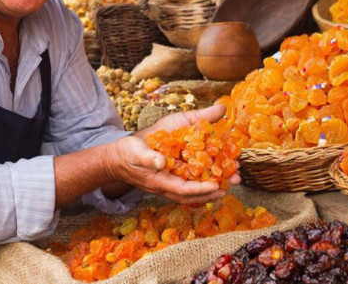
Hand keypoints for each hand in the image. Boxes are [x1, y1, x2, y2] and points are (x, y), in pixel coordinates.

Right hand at [106, 104, 239, 203]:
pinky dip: (201, 183)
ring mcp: (167, 185)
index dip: (201, 189)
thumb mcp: (136, 152)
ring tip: (228, 183)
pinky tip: (213, 176)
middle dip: (212, 192)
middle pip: (192, 195)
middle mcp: (165, 187)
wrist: (116, 159)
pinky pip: (188, 185)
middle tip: (231, 186)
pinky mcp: (169, 179)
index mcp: (159, 182)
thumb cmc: (126, 154)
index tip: (217, 185)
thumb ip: (148, 158)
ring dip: (210, 189)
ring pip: (192, 192)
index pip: (184, 190)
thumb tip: (162, 162)